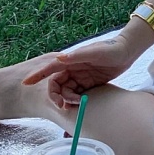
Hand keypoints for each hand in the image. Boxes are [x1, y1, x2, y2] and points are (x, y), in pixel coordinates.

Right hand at [21, 35, 137, 107]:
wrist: (127, 52)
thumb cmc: (110, 49)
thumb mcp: (95, 52)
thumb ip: (78, 56)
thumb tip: (60, 57)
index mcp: (71, 60)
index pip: (50, 68)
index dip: (38, 75)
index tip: (26, 83)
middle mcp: (73, 68)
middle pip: (57, 84)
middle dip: (57, 95)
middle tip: (63, 105)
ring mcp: (80, 76)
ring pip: (66, 91)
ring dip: (67, 99)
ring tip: (77, 104)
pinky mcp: (87, 83)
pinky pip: (76, 94)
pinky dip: (75, 100)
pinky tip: (80, 104)